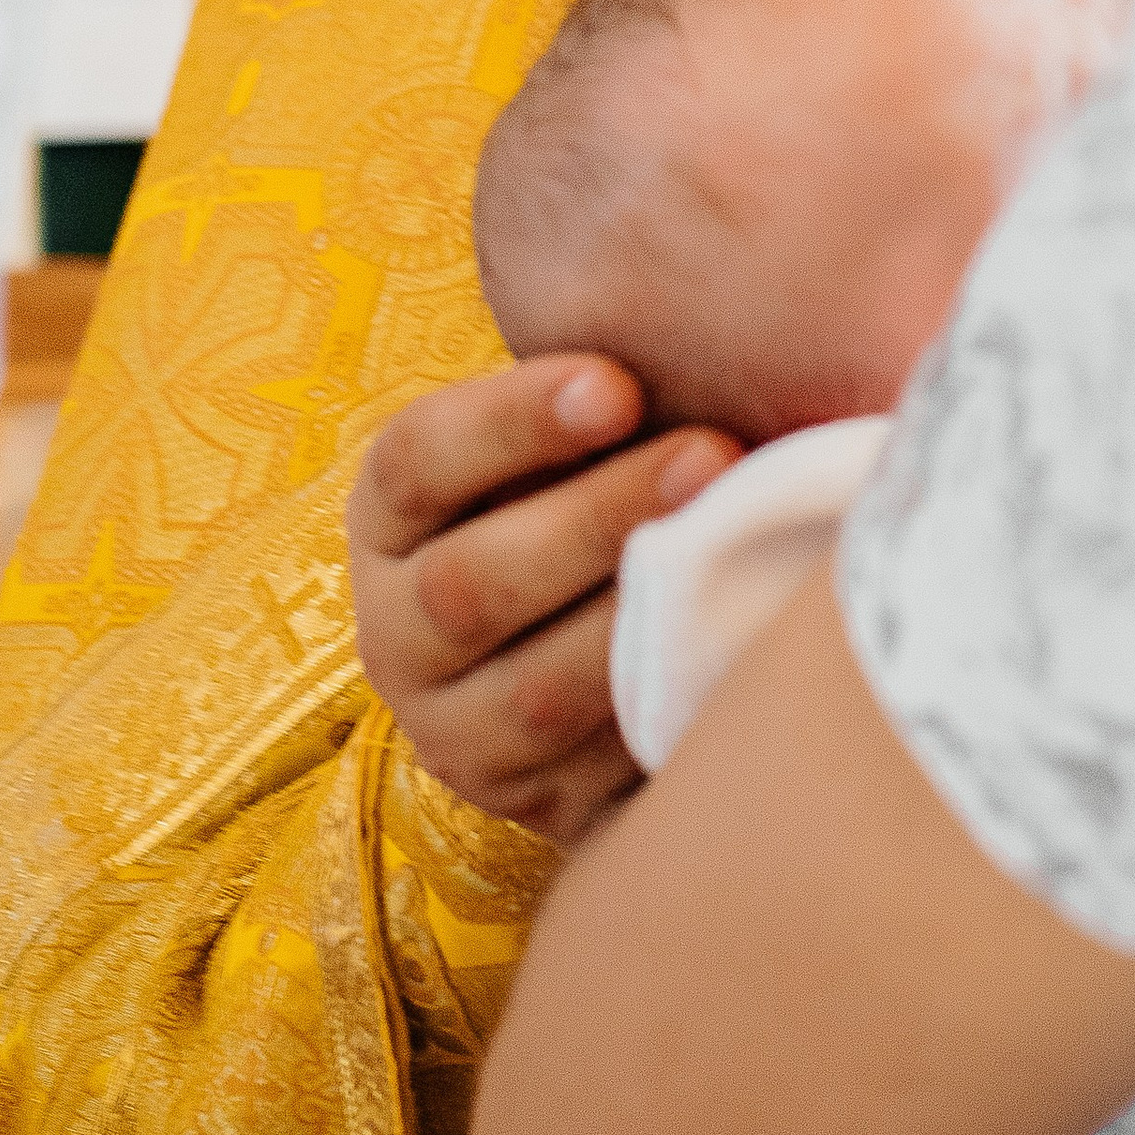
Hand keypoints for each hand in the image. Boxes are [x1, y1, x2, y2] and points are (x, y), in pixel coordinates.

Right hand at [347, 356, 736, 845]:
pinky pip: (603, 774)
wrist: (588, 658)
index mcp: (391, 519)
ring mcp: (460, 736)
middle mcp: (397, 633)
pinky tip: (743, 648)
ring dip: (637, 620)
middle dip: (596, 518)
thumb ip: (605, 397)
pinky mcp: (540, 809)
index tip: (617, 383)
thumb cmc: (592, 500)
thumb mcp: (565, 446)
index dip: (512, 422)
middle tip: (712, 454)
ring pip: (534, 694)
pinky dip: (671, 708)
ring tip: (733, 549)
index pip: (417, 462)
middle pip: (471, 584)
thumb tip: (714, 325)